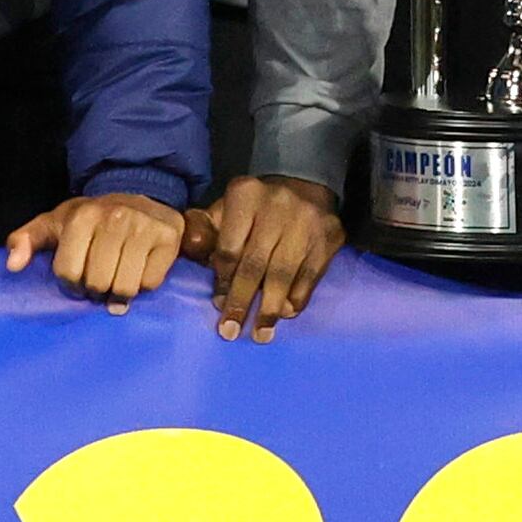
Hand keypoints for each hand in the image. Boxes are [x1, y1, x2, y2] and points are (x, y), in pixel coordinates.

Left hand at [4, 191, 188, 312]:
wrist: (139, 195)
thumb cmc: (91, 219)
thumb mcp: (55, 224)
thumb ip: (26, 240)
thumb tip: (12, 265)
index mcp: (82, 216)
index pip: (69, 274)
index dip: (72, 283)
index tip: (78, 276)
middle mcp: (115, 218)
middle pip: (98, 283)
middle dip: (97, 288)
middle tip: (101, 277)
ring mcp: (145, 227)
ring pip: (125, 287)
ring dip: (119, 291)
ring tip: (118, 276)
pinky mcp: (169, 238)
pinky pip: (150, 283)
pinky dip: (143, 283)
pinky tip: (139, 268)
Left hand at [202, 175, 341, 340]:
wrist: (305, 187)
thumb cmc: (255, 210)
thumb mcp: (225, 211)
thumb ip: (203, 229)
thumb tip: (192, 246)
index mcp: (245, 194)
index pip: (229, 248)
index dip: (222, 281)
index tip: (218, 304)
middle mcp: (278, 204)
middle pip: (255, 264)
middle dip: (241, 301)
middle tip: (230, 331)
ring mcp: (306, 221)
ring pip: (283, 274)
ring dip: (270, 309)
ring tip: (260, 334)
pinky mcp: (329, 237)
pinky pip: (310, 277)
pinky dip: (296, 299)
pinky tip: (286, 313)